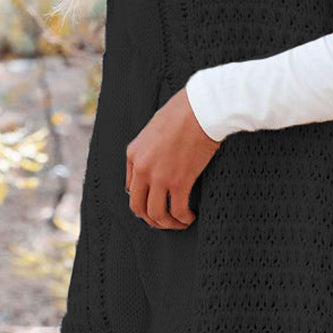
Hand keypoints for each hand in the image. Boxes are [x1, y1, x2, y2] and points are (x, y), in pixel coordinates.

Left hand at [125, 86, 221, 228]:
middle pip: (138, 206)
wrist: (201, 109)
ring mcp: (159, 177)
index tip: (158, 202)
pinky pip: (178, 210)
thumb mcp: (154, 128)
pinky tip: (191, 216)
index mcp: (133, 154)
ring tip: (180, 222)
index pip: (130, 188)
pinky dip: (184, 218)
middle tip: (165, 221)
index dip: (144, 200)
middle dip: (151, 219)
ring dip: (167, 224)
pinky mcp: (179, 182)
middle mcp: (141, 168)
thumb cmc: (183, 112)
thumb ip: (150, 148)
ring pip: (156, 214)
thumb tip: (158, 161)